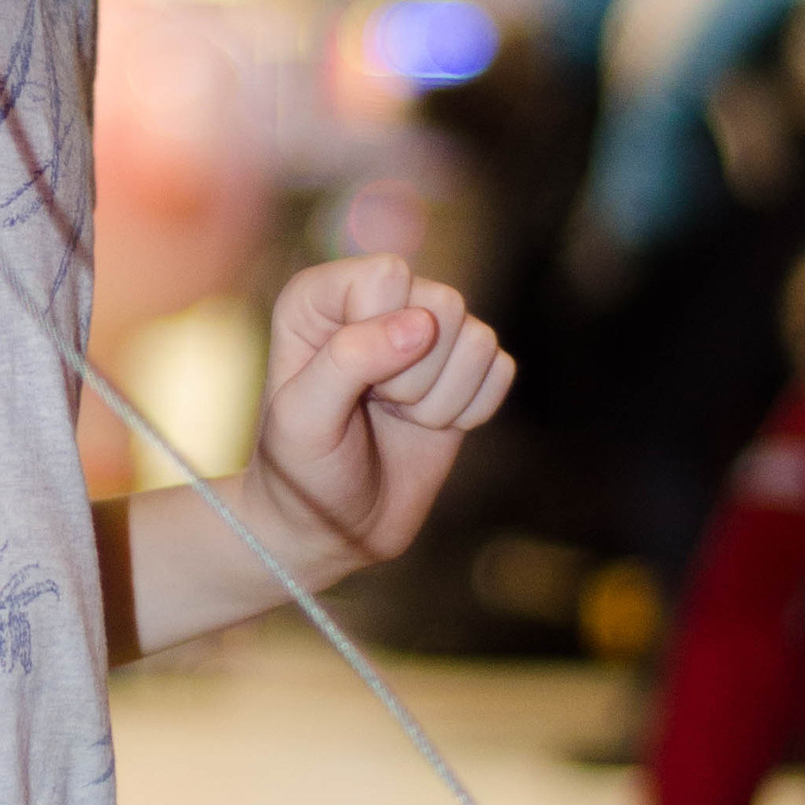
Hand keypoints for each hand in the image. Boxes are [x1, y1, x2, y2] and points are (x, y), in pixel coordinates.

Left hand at [237, 253, 512, 586]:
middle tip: (376, 405)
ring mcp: (426, 334)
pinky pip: (501, 370)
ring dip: (439, 399)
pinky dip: (470, 411)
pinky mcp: (464, 370)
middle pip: (443, 302)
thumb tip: (421, 324)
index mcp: (322, 297)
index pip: (386, 276)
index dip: (376, 335)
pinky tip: (428, 426)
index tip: (347, 384)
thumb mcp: (304, 418)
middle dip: (414, 373)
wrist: (333, 527)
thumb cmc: (303, 469)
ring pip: (478, 338)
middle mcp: (377, 302)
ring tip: (398, 418)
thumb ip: (350, 359)